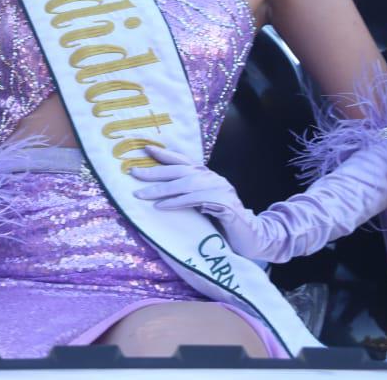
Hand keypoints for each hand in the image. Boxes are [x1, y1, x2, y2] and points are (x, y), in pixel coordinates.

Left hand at [129, 144, 278, 259]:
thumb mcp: (203, 204)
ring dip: (160, 189)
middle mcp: (213, 178)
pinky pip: (196, 200)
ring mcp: (220, 189)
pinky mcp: (223, 204)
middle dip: (154, 171)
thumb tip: (160, 192)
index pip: (183, 161)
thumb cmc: (224, 223)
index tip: (144, 149)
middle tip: (133, 173)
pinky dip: (177, 202)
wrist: (253, 237)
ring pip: (185, 184)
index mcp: (207, 175)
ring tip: (140, 194)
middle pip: (179, 170)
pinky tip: (161, 206)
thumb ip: (188, 195)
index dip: (164, 154)